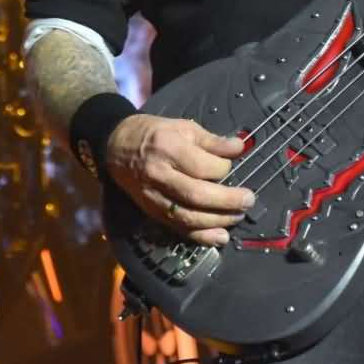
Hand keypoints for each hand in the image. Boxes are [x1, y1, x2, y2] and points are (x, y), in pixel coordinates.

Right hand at [106, 113, 254, 246]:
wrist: (115, 146)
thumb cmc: (153, 133)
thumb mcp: (182, 126)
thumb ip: (211, 140)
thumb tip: (239, 147)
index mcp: (167, 147)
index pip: (201, 165)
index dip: (223, 169)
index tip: (231, 165)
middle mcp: (159, 174)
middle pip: (196, 195)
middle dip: (227, 201)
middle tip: (248, 200)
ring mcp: (153, 196)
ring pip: (188, 216)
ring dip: (217, 221)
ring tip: (237, 217)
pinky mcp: (151, 211)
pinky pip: (177, 228)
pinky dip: (200, 236)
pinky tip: (220, 237)